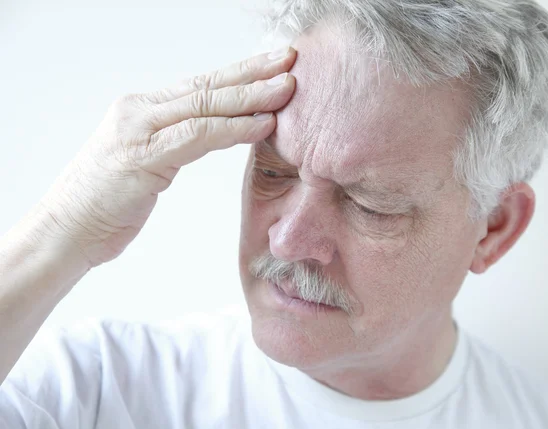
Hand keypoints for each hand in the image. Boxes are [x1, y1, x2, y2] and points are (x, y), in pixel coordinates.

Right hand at [36, 47, 296, 267]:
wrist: (66, 231)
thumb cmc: (107, 202)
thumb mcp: (147, 161)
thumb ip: (178, 140)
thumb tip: (219, 130)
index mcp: (144, 109)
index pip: (202, 84)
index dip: (242, 73)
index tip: (275, 65)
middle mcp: (140, 110)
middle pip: (208, 85)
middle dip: (253, 72)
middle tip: (291, 60)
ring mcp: (138, 129)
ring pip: (204, 104)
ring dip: (250, 97)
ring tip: (287, 90)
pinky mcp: (140, 156)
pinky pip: (196, 136)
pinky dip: (232, 129)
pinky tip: (262, 124)